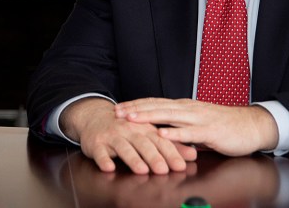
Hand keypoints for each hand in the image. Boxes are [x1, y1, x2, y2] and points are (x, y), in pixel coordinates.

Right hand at [61, 98, 196, 174]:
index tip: (181, 165)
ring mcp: (111, 136)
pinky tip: (109, 167)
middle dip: (154, 157)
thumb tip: (193, 155)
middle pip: (143, 143)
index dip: (170, 152)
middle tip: (164, 169)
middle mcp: (129, 130)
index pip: (160, 140)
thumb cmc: (126, 129)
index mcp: (144, 128)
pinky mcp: (96, 143)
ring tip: (141, 170)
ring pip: (123, 147)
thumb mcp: (148, 133)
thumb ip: (170, 145)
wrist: (95, 118)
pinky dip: (103, 160)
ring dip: (132, 158)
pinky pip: (99, 152)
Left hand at [114, 98, 278, 155]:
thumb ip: (179, 128)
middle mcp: (189, 109)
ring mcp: (199, 118)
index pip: (156, 103)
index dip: (137, 105)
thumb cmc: (224, 126)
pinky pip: (190, 132)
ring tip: (132, 119)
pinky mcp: (210, 131)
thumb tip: (160, 134)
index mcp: (184, 107)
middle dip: (136, 109)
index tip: (119, 107)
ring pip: (170, 116)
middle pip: (158, 106)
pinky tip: (162, 134)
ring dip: (149, 117)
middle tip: (117, 111)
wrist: (251, 126)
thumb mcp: (196, 126)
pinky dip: (175, 133)